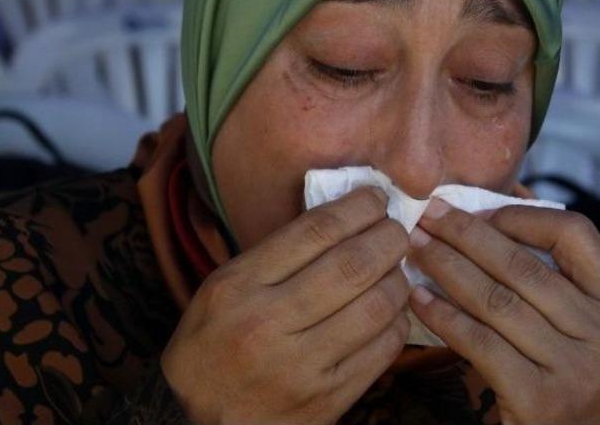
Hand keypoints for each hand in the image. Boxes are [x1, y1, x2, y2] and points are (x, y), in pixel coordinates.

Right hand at [161, 187, 410, 424]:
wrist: (200, 424)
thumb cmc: (211, 347)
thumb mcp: (222, 290)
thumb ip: (274, 256)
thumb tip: (340, 219)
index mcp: (237, 286)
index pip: (314, 232)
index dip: (357, 208)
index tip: (376, 198)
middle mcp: (267, 324)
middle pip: (352, 265)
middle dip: (388, 238)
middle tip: (399, 229)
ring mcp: (300, 367)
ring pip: (375, 307)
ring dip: (398, 279)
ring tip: (397, 268)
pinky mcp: (326, 401)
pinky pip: (381, 351)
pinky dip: (396, 322)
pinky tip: (392, 309)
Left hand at [407, 201, 599, 424]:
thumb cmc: (575, 398)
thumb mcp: (589, 343)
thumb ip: (560, 296)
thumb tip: (490, 230)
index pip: (579, 236)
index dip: (525, 217)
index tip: (480, 213)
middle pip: (525, 267)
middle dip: (468, 235)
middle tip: (430, 215)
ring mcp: (578, 371)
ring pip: (497, 301)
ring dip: (447, 268)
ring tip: (416, 249)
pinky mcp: (542, 401)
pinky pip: (481, 344)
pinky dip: (444, 317)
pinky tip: (418, 300)